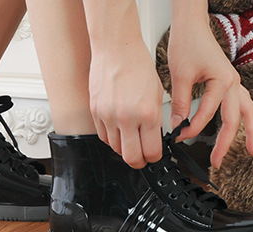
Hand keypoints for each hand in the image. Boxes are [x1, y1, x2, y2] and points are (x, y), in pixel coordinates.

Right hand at [88, 40, 163, 168]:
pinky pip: (103, 136)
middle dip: (139, 162)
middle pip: (132, 158)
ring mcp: (108, 116)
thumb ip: (155, 119)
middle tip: (142, 158)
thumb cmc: (137, 65)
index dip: (154, 158)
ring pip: (116, 149)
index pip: (152, 151)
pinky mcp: (95, 112)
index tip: (154, 156)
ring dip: (125, 149)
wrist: (116, 49)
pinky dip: (112, 138)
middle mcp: (127, 118)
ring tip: (131, 140)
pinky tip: (119, 130)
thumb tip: (153, 138)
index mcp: (147, 114)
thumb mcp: (157, 94)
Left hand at [167, 3, 252, 168]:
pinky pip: (244, 104)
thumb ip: (181, 103)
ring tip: (252, 151)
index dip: (193, 128)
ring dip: (251, 132)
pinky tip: (246, 130)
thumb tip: (178, 126)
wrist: (191, 25)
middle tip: (218, 162)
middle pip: (235, 120)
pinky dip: (246, 119)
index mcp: (222, 81)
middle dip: (226, 143)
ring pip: (248, 112)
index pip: (208, 114)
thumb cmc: (187, 43)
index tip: (180, 137)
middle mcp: (233, 82)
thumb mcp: (180, 76)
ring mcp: (235, 83)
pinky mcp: (231, 83)